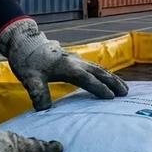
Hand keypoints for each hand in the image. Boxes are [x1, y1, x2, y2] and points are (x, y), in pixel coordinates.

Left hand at [0, 18, 128, 110]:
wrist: (26, 43)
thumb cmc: (28, 61)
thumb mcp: (29, 78)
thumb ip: (37, 92)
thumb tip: (43, 109)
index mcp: (68, 67)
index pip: (87, 79)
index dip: (99, 88)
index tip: (110, 98)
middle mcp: (76, 62)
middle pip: (100, 72)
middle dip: (113, 83)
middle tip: (125, 93)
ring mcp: (77, 60)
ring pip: (100, 69)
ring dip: (113, 78)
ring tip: (124, 88)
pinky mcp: (76, 60)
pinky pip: (96, 67)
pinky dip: (106, 74)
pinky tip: (109, 80)